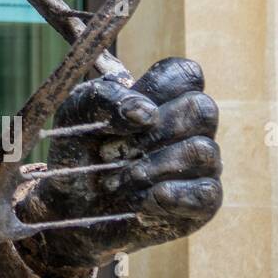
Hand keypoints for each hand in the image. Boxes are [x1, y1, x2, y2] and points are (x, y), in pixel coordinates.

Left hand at [18, 57, 221, 270]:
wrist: (70, 203)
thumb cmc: (81, 147)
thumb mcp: (79, 111)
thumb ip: (106, 97)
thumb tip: (146, 113)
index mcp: (165, 97)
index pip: (186, 74)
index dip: (158, 88)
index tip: (127, 112)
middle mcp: (191, 128)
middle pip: (202, 109)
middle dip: (153, 132)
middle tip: (115, 151)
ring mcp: (202, 165)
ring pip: (202, 151)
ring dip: (152, 167)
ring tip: (120, 180)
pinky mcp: (202, 203)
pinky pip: (207, 193)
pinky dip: (171, 195)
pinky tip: (144, 198)